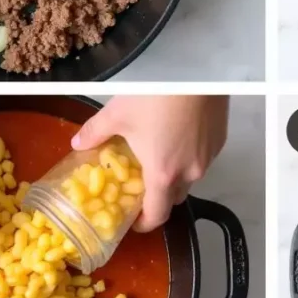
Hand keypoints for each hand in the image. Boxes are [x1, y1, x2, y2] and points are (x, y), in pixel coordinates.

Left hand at [71, 96, 229, 231]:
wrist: (196, 74)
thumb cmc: (155, 96)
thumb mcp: (117, 114)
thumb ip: (95, 132)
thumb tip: (77, 142)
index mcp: (162, 174)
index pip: (157, 215)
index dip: (144, 223)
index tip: (133, 219)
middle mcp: (189, 173)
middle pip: (174, 197)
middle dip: (158, 196)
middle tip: (141, 181)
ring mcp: (207, 158)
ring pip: (190, 177)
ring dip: (176, 174)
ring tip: (161, 152)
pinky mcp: (219, 141)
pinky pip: (202, 158)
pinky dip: (190, 155)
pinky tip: (179, 134)